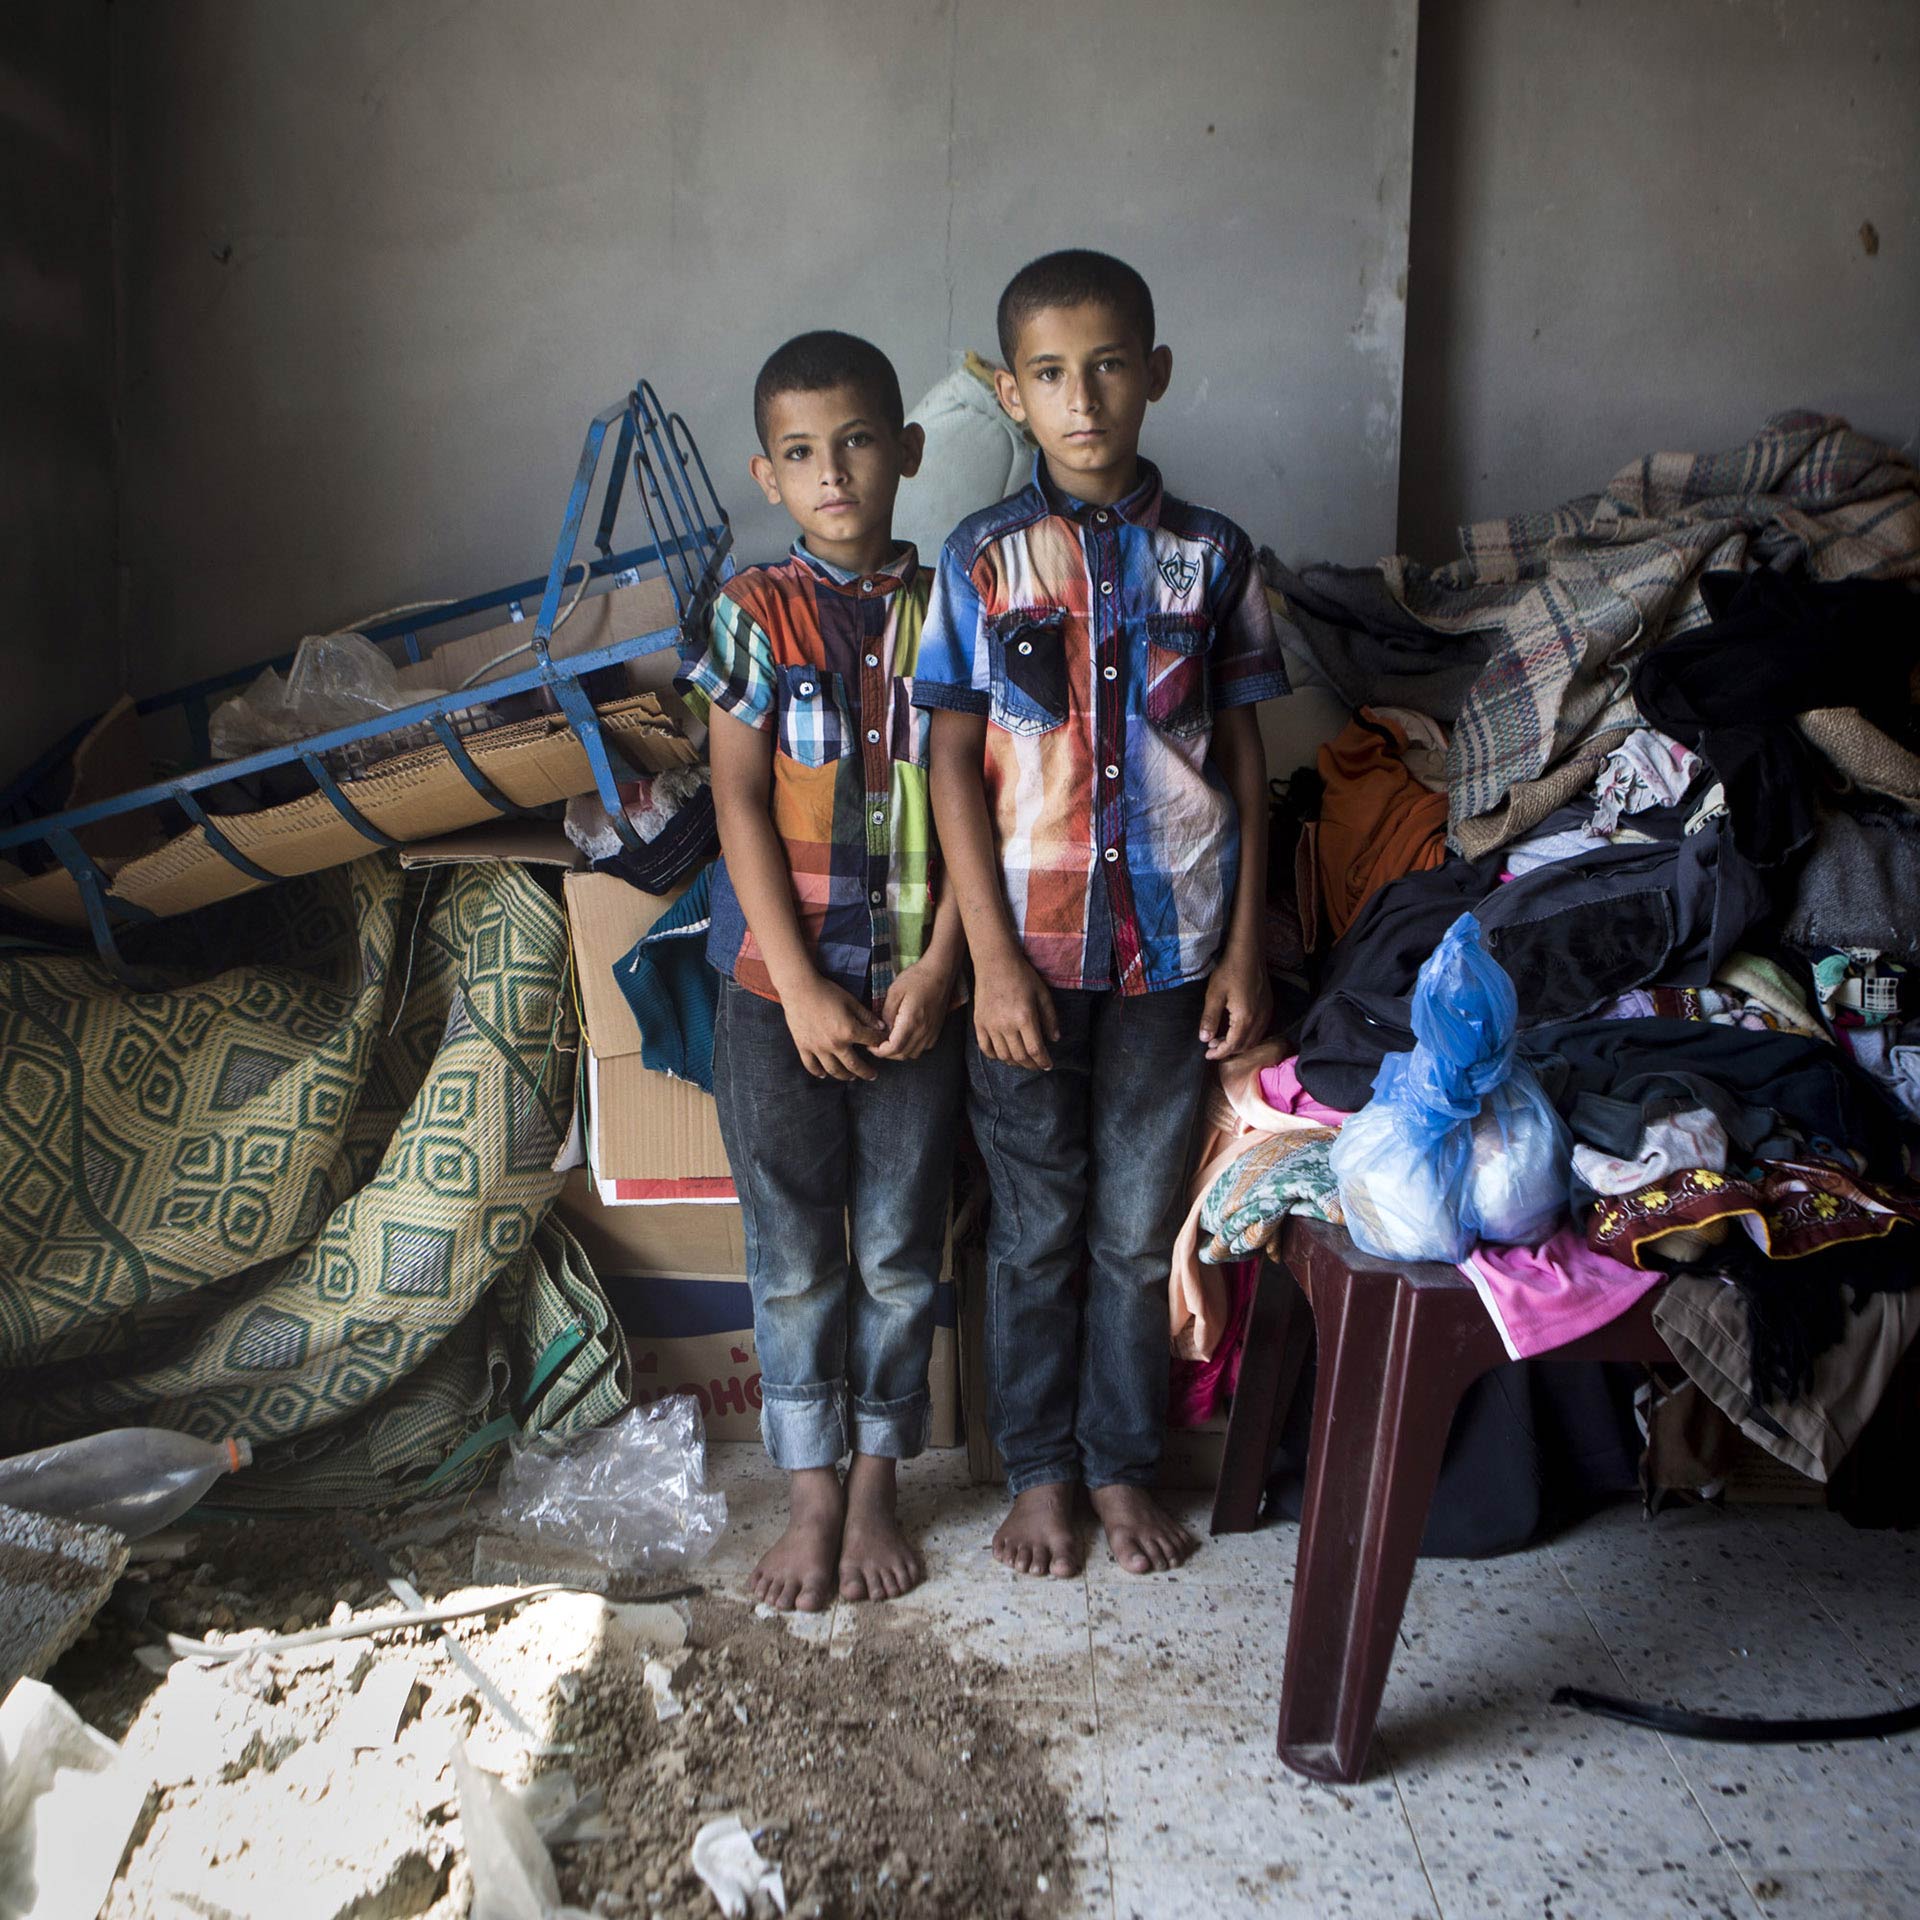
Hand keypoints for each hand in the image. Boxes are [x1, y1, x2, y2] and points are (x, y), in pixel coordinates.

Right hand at [782, 976, 886, 1080]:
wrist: (799, 989)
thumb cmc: (827, 991)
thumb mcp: (851, 1001)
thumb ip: (867, 1016)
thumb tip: (881, 1027)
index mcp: (849, 1031)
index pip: (871, 1041)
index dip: (880, 1043)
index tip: (883, 1045)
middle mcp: (835, 1044)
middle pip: (854, 1065)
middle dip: (866, 1072)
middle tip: (873, 1076)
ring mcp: (818, 1048)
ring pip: (834, 1070)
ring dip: (845, 1076)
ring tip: (851, 1077)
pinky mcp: (804, 1047)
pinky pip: (811, 1066)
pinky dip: (818, 1072)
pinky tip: (823, 1074)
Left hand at [869, 958, 953, 1061]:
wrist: (940, 973)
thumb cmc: (917, 978)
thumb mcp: (894, 992)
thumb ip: (886, 1014)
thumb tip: (882, 1030)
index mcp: (911, 1021)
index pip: (894, 1048)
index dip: (879, 1051)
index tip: (870, 1045)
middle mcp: (923, 1031)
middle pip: (902, 1054)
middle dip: (886, 1053)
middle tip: (875, 1044)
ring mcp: (931, 1032)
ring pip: (912, 1054)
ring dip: (898, 1052)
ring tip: (888, 1041)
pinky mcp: (936, 1031)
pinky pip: (921, 1048)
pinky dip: (910, 1048)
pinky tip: (904, 1037)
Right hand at [972, 948, 1059, 1071]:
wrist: (995, 962)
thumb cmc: (1022, 976)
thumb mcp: (1043, 994)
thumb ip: (1050, 1018)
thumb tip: (1054, 1039)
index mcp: (1025, 1017)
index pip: (1035, 1050)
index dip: (1043, 1061)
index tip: (1048, 1065)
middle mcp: (1006, 1025)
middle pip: (1020, 1057)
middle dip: (1031, 1065)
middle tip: (1038, 1065)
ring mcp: (990, 1025)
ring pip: (1003, 1055)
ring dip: (1015, 1063)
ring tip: (1023, 1060)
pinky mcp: (979, 1023)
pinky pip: (986, 1048)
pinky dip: (995, 1056)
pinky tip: (1004, 1055)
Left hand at [1199, 943, 1270, 1060]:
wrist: (1249, 953)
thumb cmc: (1229, 971)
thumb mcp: (1214, 995)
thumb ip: (1209, 1019)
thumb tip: (1204, 1039)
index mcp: (1245, 1019)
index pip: (1232, 1045)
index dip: (1219, 1053)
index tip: (1207, 1055)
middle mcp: (1259, 1019)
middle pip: (1245, 1045)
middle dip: (1228, 1049)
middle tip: (1212, 1046)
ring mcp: (1266, 1013)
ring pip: (1254, 1039)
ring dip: (1238, 1043)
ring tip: (1221, 1038)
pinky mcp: (1269, 1006)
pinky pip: (1260, 1030)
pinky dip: (1248, 1035)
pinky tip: (1236, 1028)